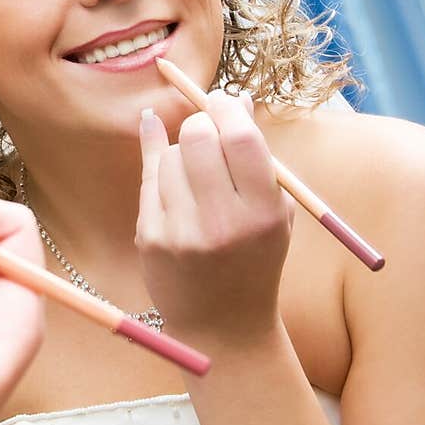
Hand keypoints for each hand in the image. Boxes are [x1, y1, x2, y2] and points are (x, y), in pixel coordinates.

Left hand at [137, 89, 293, 344]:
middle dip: (201, 122)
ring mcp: (180, 232)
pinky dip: (157, 161)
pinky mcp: (150, 239)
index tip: (224, 102)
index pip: (241, 138)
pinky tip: (157, 141)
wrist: (222, 326)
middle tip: (207, 127)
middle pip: (198, 137)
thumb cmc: (255, 259)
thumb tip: (235, 99)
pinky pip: (149, 178)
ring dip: (181, 150)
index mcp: (262, 214)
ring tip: (197, 172)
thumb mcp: (276, 214)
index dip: (228, 109)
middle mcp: (221, 223)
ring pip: (169, 154)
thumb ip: (260, 158)